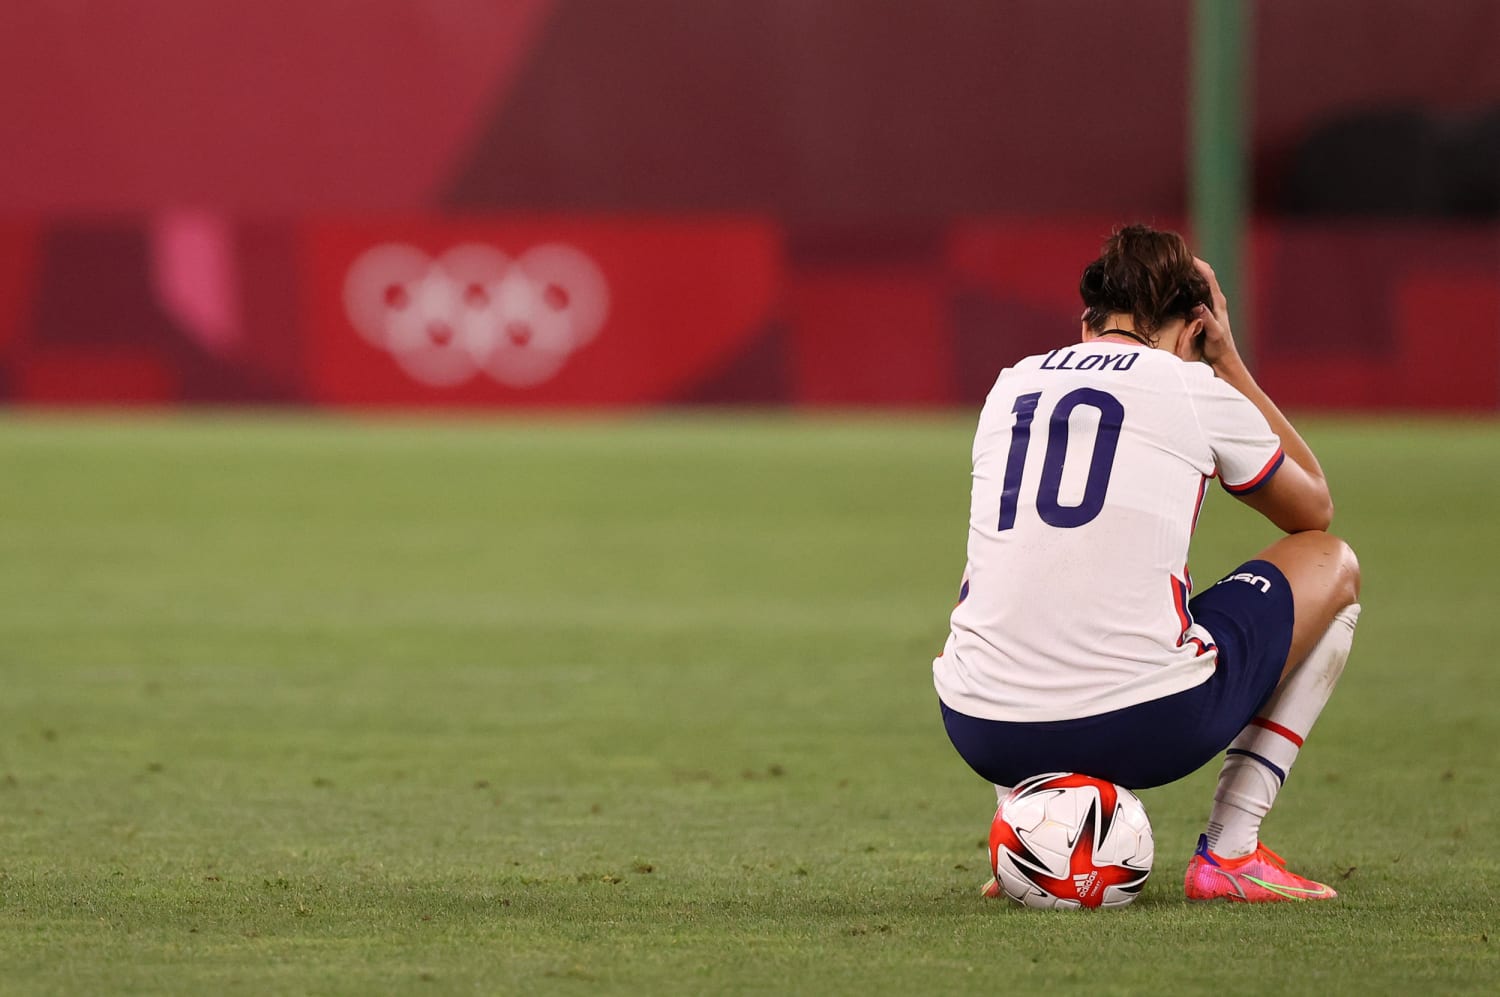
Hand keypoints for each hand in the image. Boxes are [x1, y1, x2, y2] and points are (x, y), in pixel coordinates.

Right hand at [1182, 257, 1245, 376]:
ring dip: (1186, 274)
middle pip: (1202, 274)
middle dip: (1189, 264)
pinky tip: (1172, 287)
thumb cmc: (1219, 348)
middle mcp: (1214, 299)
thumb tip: (1198, 305)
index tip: (1182, 254)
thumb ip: (1207, 319)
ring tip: (1170, 267)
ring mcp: (1208, 305)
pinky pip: (1192, 293)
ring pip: (1197, 283)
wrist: (1223, 359)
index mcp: (1217, 301)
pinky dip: (1184, 286)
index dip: (1197, 263)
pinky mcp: (1202, 311)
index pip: (1208, 275)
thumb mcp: (1214, 334)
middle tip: (1172, 257)